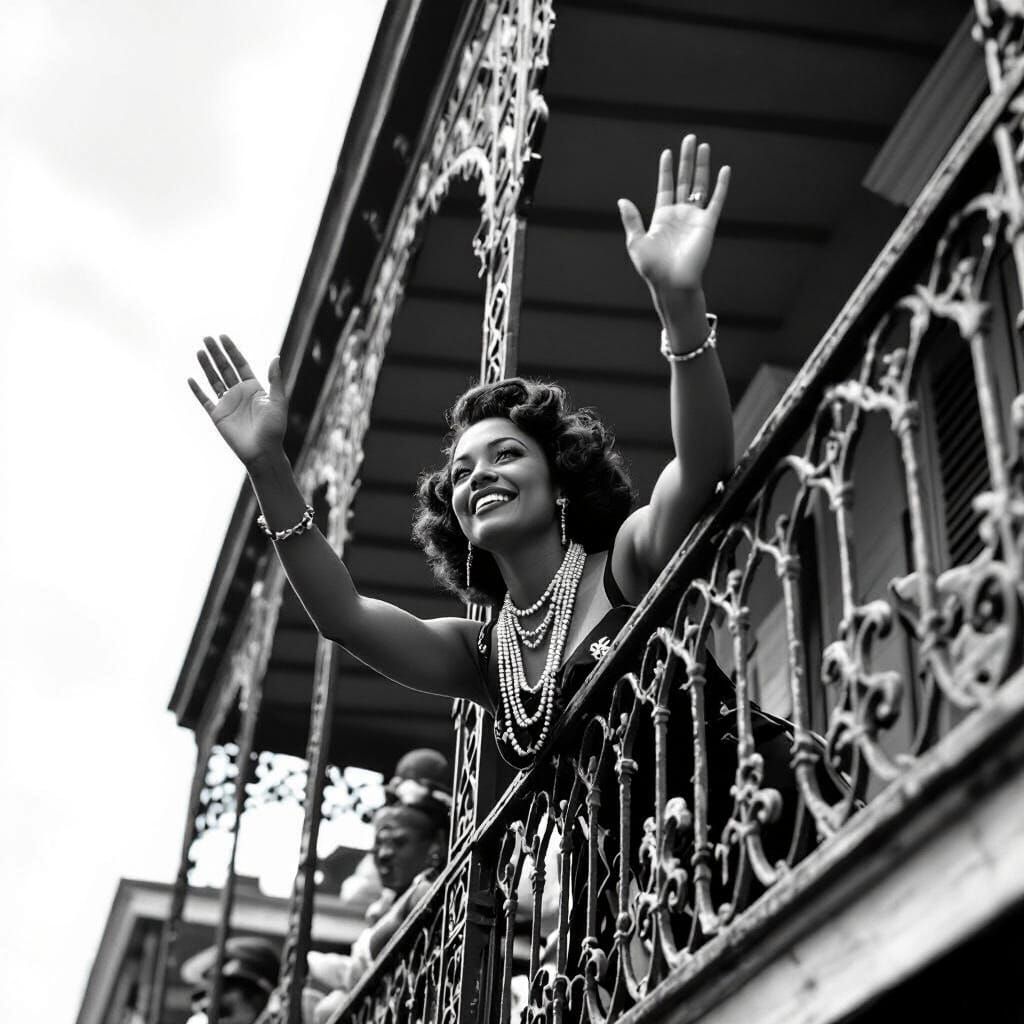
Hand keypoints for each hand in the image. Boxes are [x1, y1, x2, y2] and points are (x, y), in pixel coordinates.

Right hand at [188, 335, 286, 466]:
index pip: (240, 364)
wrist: (263, 452)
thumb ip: (275, 380)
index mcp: (254, 388)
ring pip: (214, 380)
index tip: (223, 337)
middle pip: (225, 368)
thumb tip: (275, 357)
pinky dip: (197, 390)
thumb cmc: (274, 429)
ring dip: (206, 366)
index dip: (232, 350)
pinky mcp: (217, 415)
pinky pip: (205, 400)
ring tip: (199, 351)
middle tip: (206, 338)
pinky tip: (191, 378)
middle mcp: (239, 393)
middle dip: (216, 353)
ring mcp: (227, 403)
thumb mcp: (278, 402)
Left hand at [618, 135, 729, 295]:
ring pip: (699, 185)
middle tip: (690, 138)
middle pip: (684, 180)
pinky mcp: (708, 224)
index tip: (667, 152)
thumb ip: (632, 220)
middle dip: (686, 159)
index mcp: (662, 217)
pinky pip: (716, 200)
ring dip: (702, 166)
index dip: (666, 170)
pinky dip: (721, 185)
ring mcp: (694, 218)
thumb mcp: (636, 242)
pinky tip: (724, 169)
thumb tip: (622, 200)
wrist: (672, 283)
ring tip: (703, 145)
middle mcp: (679, 214)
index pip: (665, 186)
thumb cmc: (653, 268)